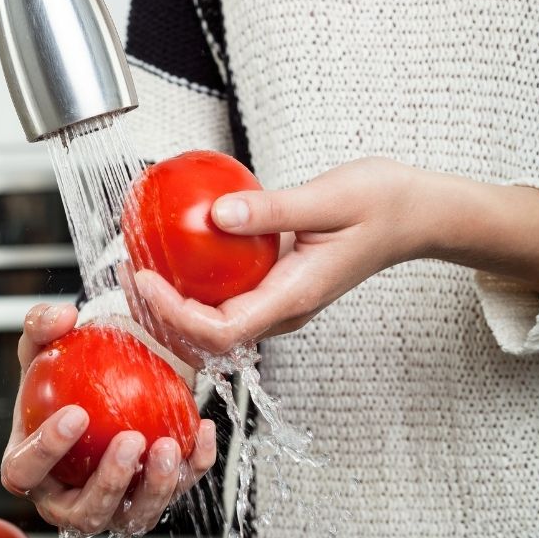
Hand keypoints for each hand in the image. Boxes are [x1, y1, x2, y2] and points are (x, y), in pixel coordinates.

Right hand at [1, 303, 215, 534]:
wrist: (105, 387)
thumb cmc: (66, 379)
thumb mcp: (47, 346)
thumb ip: (43, 325)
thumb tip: (62, 317)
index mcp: (30, 468)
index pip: (25, 471)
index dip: (46, 451)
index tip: (76, 414)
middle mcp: (69, 499)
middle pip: (84, 512)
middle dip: (108, 483)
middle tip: (132, 440)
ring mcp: (113, 506)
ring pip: (133, 516)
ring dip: (155, 488)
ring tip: (170, 446)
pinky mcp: (152, 498)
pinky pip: (178, 490)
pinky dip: (194, 466)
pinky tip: (203, 432)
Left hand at [133, 157, 538, 354]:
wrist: (413, 218)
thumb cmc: (383, 206)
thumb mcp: (329, 198)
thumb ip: (272, 211)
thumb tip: (215, 216)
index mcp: (295, 297)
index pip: (222, 330)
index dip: (176, 315)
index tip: (144, 279)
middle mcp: (283, 311)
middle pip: (209, 338)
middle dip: (161, 317)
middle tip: (125, 275)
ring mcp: (280, 305)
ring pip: (213, 325)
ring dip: (171, 307)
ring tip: (138, 270)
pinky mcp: (276, 290)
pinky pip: (226, 301)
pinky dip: (193, 289)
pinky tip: (174, 259)